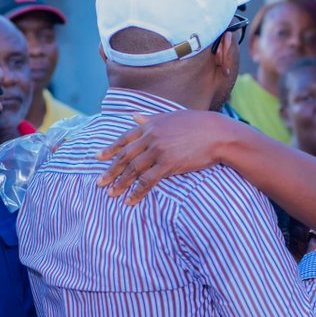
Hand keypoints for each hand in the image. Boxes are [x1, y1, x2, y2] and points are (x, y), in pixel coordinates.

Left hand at [96, 111, 231, 203]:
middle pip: (125, 156)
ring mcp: (158, 151)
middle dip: (110, 170)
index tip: (98, 158)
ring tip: (111, 194)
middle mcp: (151, 137)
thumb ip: (151, 119)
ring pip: (133, 170)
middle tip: (99, 183)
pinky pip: (148, 181)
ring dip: (120, 183)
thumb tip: (134, 116)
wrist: (217, 133)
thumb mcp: (171, 117)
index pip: (124, 138)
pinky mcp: (168, 164)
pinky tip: (130, 200)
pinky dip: (137, 192)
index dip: (109, 149)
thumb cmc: (198, 124)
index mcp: (150, 125)